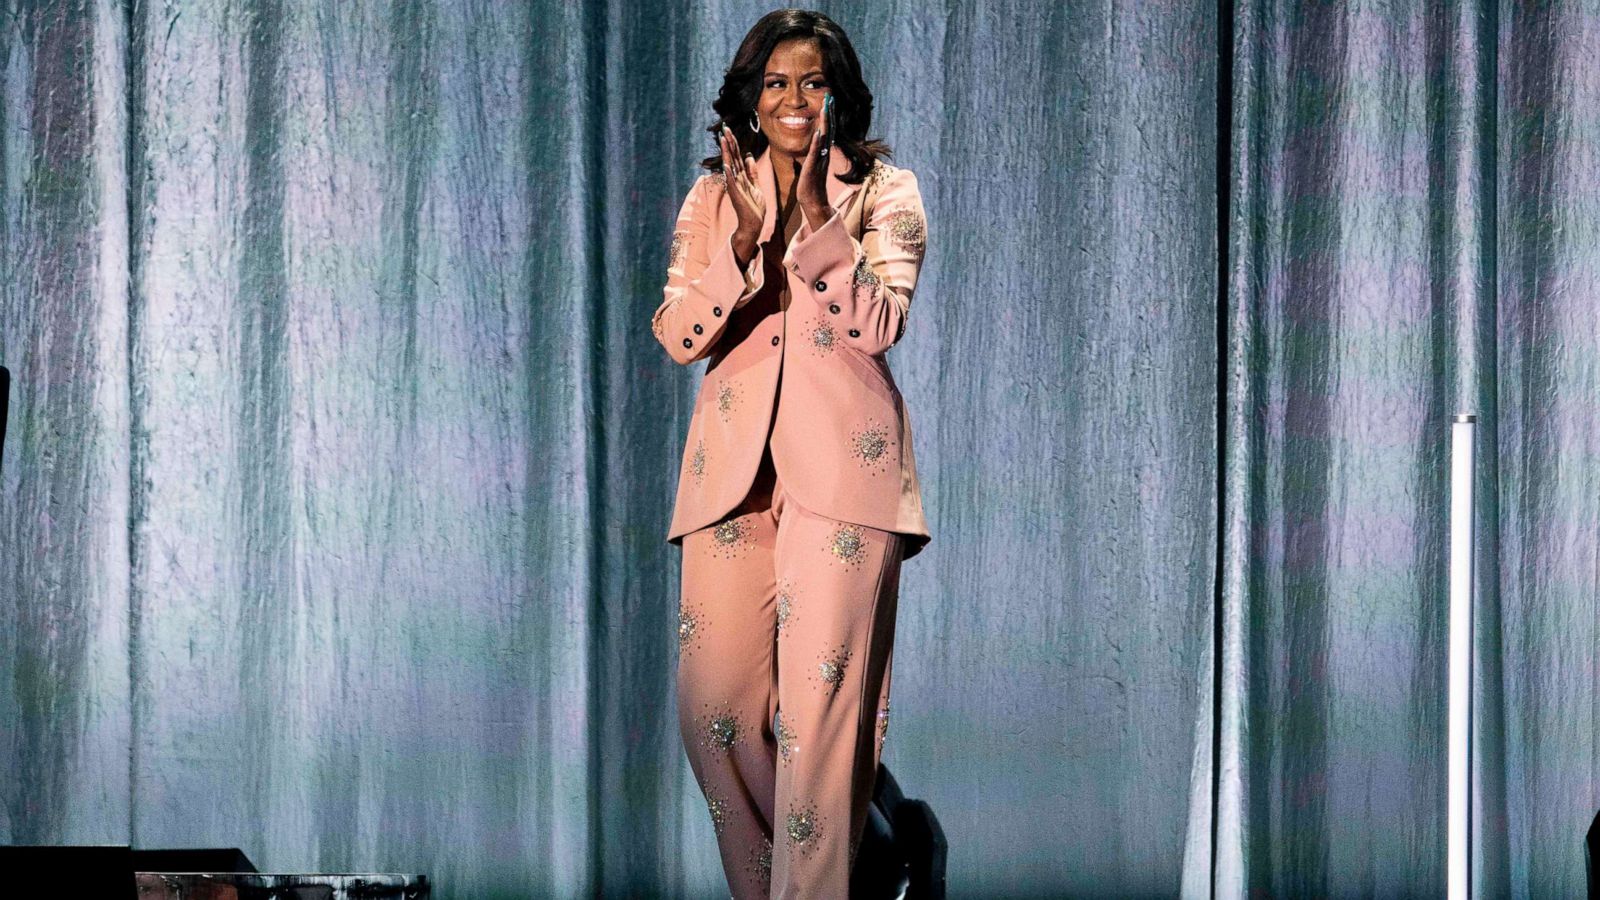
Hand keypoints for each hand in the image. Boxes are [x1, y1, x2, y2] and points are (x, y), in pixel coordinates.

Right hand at [720, 125, 765, 239]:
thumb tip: (749, 156)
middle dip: (729, 142)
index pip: (736, 155)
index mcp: (741, 176)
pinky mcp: (736, 195)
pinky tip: (726, 164)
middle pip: (732, 157)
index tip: (729, 130)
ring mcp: (735, 186)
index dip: (734, 143)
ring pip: (730, 166)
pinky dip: (729, 174)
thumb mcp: (756, 186)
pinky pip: (732, 182)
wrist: (754, 224)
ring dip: (727, 153)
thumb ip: (752, 172)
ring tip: (723, 140)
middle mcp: (736, 179)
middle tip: (724, 128)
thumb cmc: (754, 207)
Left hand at [795, 94, 833, 229]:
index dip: (828, 114)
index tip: (829, 100)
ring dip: (825, 122)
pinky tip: (817, 132)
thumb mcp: (811, 163)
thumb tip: (812, 142)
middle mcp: (824, 153)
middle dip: (829, 112)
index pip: (827, 129)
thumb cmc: (810, 183)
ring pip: (824, 137)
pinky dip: (817, 142)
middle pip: (829, 129)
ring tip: (826, 108)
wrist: (813, 200)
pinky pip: (815, 152)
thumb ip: (812, 152)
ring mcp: (819, 159)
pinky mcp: (813, 167)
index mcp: (822, 151)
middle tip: (830, 97)